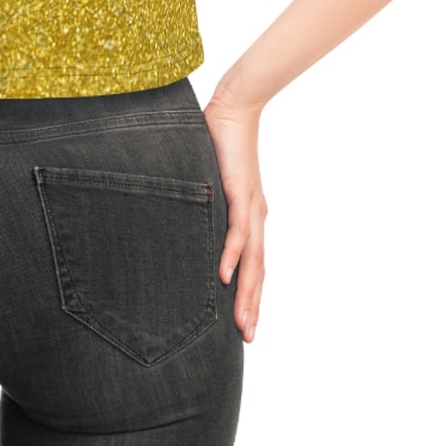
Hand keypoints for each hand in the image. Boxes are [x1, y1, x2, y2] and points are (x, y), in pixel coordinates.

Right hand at [203, 90, 267, 343]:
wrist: (234, 108)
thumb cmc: (220, 140)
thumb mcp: (212, 180)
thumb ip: (205, 201)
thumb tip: (187, 214)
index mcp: (251, 216)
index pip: (255, 264)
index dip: (251, 294)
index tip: (245, 322)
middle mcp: (256, 217)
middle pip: (258, 271)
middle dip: (252, 306)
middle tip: (247, 337)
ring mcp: (251, 206)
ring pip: (253, 260)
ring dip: (247, 293)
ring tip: (241, 322)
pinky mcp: (240, 192)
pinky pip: (237, 230)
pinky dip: (232, 255)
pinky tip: (224, 275)